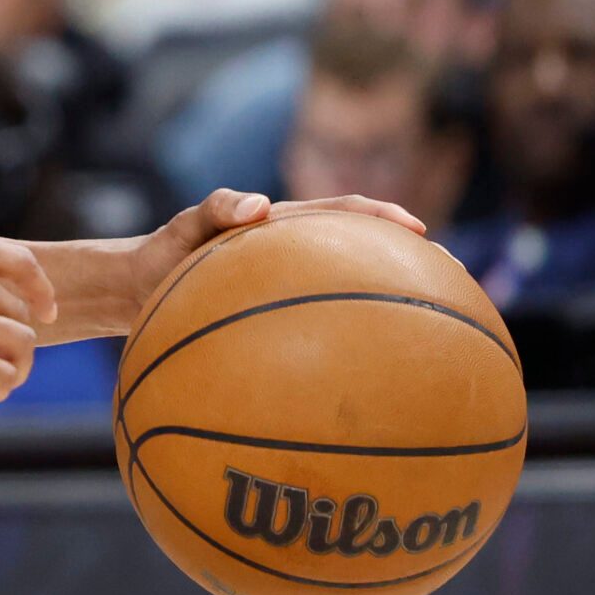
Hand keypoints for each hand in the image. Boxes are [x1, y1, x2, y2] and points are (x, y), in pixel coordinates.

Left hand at [117, 189, 428, 325]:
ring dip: (391, 310)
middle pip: (365, 258)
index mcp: (287, 229)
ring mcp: (290, 292)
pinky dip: (345, 351)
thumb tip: (260, 206)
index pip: (346, 215)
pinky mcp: (279, 325)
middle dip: (412, 266)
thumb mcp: (184, 227)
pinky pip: (320, 336)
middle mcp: (298, 259)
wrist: (138, 289)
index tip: (420, 234)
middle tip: (456, 284)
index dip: (385, 221)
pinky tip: (363, 389)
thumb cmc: (162, 254)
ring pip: (351, 300)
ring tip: (437, 340)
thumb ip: (216, 209)